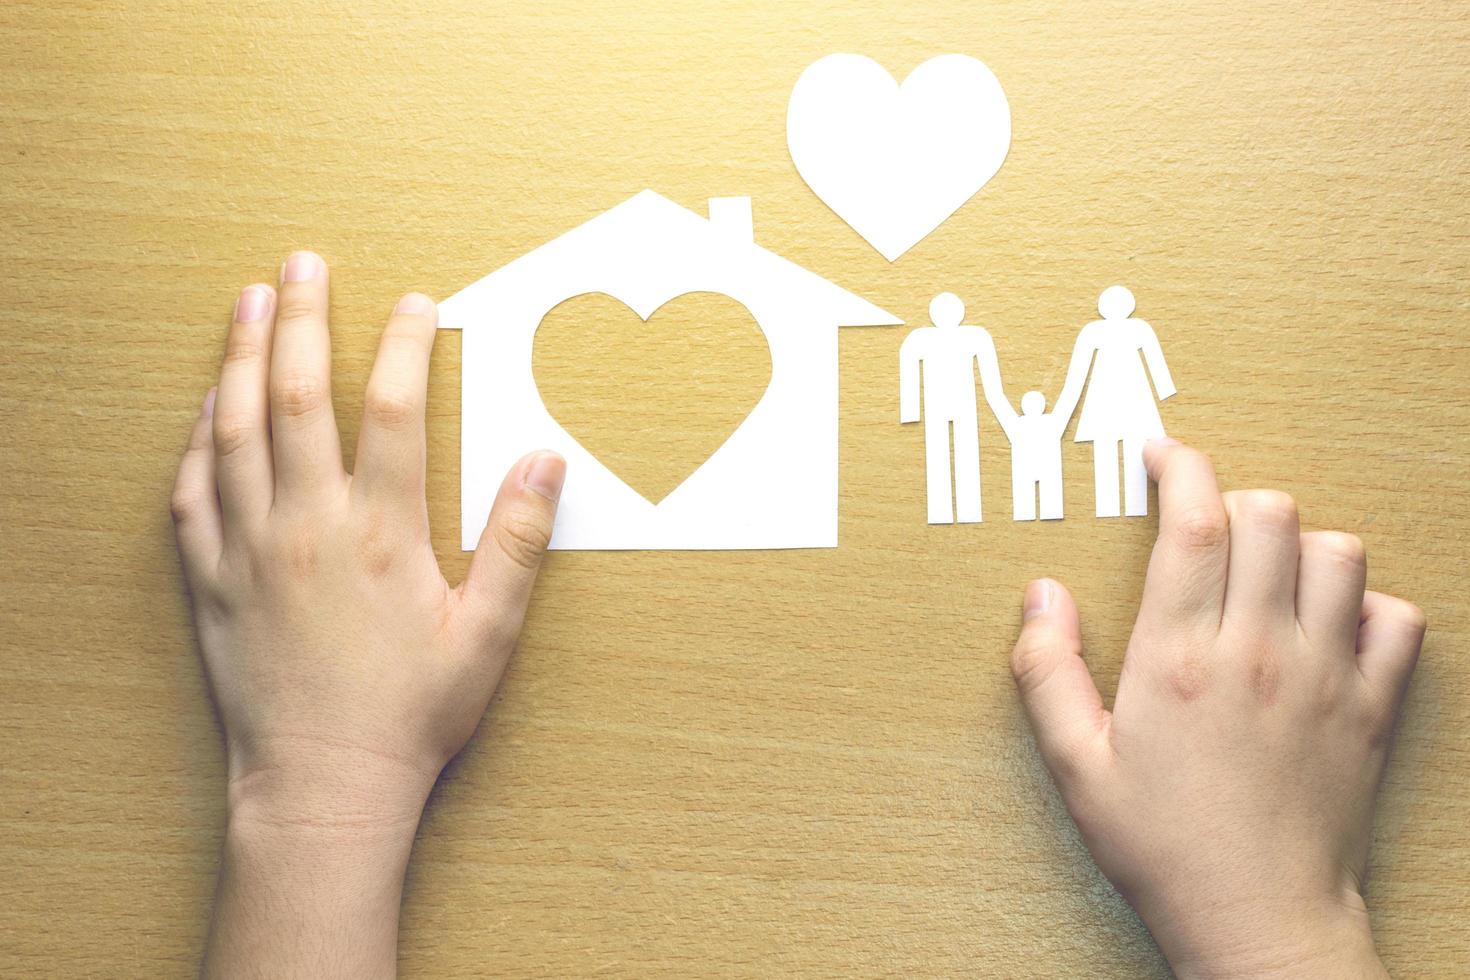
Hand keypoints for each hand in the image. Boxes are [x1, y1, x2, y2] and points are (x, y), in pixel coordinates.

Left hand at [170, 251, 564, 976]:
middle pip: (297, 396)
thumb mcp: (486, 633)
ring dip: (241, 356)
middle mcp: (306, 526)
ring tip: (248, 302)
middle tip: (304, 263)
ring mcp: (248, 549)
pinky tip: (208, 404)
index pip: (393, 411)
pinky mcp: (210, 578)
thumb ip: (516, 541)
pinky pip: (192, 489)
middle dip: (301, 319)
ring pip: (235, 429)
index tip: (415, 302)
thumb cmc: (410, 713)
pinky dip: (198, 436)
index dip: (404, 345)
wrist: (321, 785)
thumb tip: (547, 459)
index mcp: (380, 533)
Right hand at [1009, 439, 1423, 978]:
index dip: (1179, 467)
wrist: (1258, 920)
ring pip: (1340, 553)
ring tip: (1265, 578)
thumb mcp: (1074, 765)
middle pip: (1270, 514)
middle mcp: (1258, 651)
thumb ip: (1047, 671)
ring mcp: (1325, 676)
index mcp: (1178, 658)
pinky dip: (1369, 606)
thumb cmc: (1163, 847)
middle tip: (1205, 529)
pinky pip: (1398, 620)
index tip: (1162, 454)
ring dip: (1299, 546)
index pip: (1192, 522)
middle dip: (1233, 499)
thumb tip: (1041, 595)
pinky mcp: (1372, 708)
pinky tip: (1328, 628)